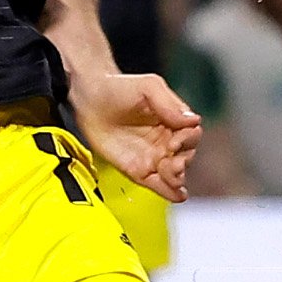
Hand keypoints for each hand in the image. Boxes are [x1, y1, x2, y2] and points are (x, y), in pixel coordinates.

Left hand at [73, 67, 202, 201]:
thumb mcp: (148, 86)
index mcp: (173, 121)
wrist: (89, 97)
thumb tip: (192, 121)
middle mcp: (167, 140)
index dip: (187, 140)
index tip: (174, 141)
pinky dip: (169, 191)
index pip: (191, 135)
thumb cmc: (119, 87)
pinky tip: (177, 195)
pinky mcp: (138, 170)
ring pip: (175, 173)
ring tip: (172, 176)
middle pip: (186, 157)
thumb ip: (169, 103)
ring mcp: (153, 156)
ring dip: (177, 178)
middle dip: (182, 162)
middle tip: (172, 162)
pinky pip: (157, 184)